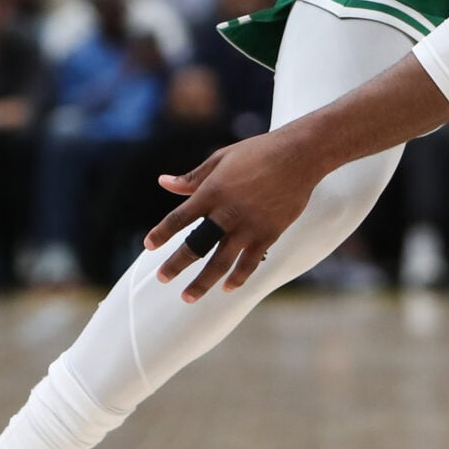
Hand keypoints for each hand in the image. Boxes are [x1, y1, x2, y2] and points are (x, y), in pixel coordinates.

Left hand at [142, 129, 327, 300]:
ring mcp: (249, 225)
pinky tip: (227, 287)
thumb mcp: (221, 158)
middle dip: (176, 264)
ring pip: (221, 261)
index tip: (148, 246)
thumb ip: (192, 177)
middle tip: (162, 278)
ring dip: (203, 282)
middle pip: (196, 245)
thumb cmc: (259, 151)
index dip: (162, 233)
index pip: (179, 218)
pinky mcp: (269, 233)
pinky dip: (238, 277)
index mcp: (212, 191)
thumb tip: (163, 183)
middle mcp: (228, 212)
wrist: (300, 154)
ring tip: (188, 297)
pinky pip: (250, 262)